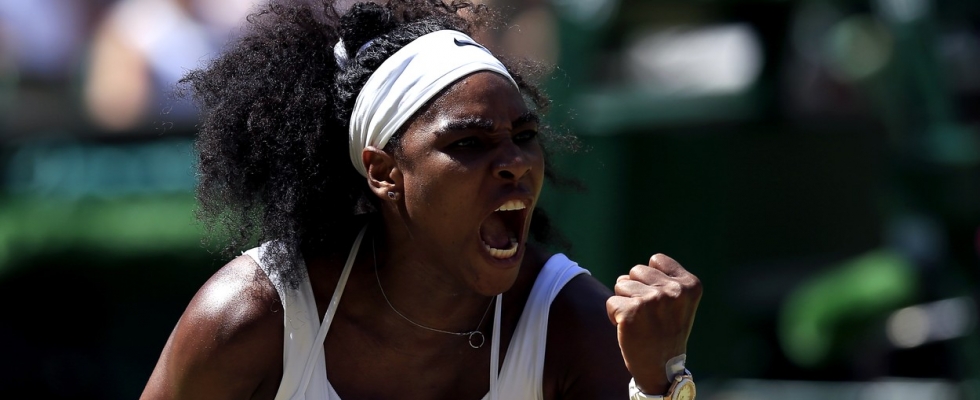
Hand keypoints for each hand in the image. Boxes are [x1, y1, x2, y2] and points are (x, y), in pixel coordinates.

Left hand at [606, 254, 701, 394]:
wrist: (661, 369)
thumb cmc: (665, 331)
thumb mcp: (677, 302)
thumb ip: (662, 280)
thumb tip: (624, 276)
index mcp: (690, 285)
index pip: (656, 259)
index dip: (651, 279)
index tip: (660, 302)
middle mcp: (674, 291)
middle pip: (636, 270)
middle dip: (635, 289)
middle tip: (648, 314)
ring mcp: (653, 300)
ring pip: (621, 283)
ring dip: (624, 301)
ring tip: (639, 321)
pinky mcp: (631, 312)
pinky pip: (611, 301)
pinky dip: (614, 315)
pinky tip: (628, 329)